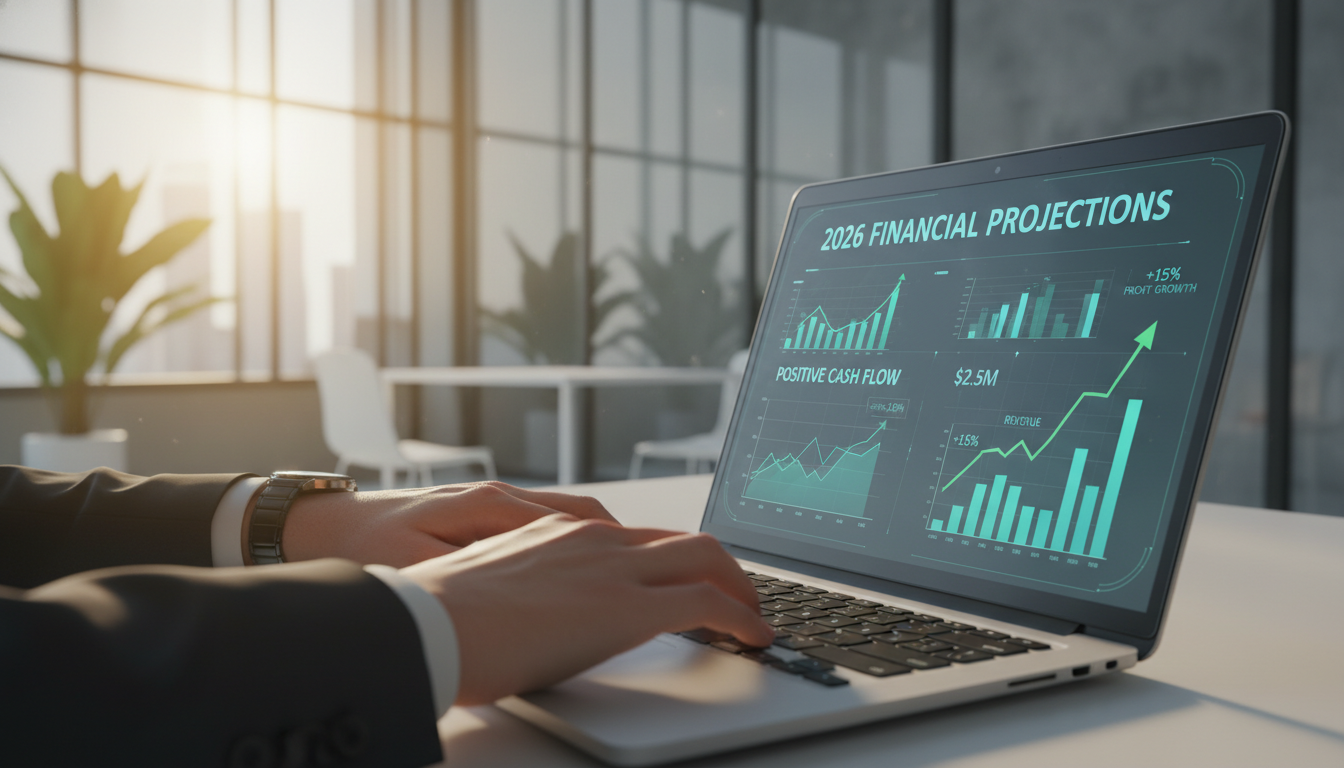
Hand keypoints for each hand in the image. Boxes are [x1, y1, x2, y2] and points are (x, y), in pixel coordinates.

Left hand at [271, 482, 619, 567]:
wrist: (318, 527)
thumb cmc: (363, 549)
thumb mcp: (414, 570)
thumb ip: (468, 572)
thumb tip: (514, 583)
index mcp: (487, 504)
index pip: (578, 518)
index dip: (621, 545)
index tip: (653, 567)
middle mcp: (497, 494)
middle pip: (585, 510)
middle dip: (630, 540)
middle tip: (663, 569)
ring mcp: (491, 500)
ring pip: (570, 512)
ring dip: (607, 538)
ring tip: (637, 568)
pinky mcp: (481, 512)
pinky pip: (547, 519)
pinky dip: (578, 538)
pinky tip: (586, 562)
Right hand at [401, 514, 774, 704]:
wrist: (422, 622)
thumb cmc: (441, 616)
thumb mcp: (497, 587)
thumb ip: (534, 589)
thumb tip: (541, 617)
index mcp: (563, 533)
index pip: (643, 537)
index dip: (680, 559)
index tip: (696, 581)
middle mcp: (595, 540)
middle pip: (686, 541)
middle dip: (725, 569)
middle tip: (741, 598)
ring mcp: (612, 568)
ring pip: (705, 560)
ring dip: (740, 589)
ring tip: (753, 618)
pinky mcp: (623, 606)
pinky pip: (705, 603)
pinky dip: (740, 618)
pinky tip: (753, 638)